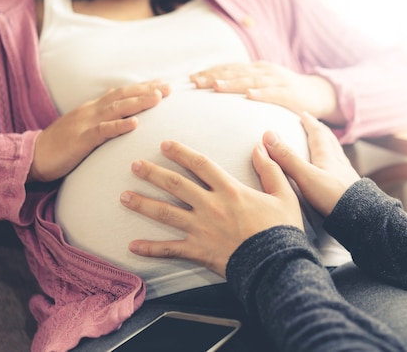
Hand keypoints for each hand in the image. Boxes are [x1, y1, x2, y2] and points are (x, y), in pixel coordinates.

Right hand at [29, 81, 170, 181]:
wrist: (34, 157)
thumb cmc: (63, 145)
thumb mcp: (87, 128)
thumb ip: (105, 120)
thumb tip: (126, 114)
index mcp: (94, 108)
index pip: (122, 93)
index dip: (143, 87)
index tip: (164, 83)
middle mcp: (92, 110)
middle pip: (123, 96)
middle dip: (147, 90)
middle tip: (169, 88)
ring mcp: (86, 123)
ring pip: (116, 109)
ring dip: (138, 102)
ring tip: (158, 97)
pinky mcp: (81, 139)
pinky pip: (103, 131)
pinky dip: (119, 126)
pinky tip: (135, 124)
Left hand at [121, 140, 303, 277]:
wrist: (276, 263)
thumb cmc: (281, 229)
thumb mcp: (283, 193)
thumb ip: (270, 168)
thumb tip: (261, 145)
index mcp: (230, 190)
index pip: (200, 164)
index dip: (181, 152)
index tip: (165, 144)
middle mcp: (210, 205)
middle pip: (176, 185)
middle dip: (153, 173)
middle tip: (135, 164)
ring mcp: (201, 228)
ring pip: (166, 213)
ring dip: (143, 203)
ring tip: (123, 196)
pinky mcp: (198, 250)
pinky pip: (169, 249)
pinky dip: (150, 248)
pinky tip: (132, 246)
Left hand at [190, 61, 345, 125]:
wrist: (319, 94)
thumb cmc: (286, 93)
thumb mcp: (264, 85)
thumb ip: (244, 86)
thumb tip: (216, 91)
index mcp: (256, 69)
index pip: (229, 68)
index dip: (210, 72)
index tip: (190, 79)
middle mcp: (265, 71)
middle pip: (235, 72)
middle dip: (214, 76)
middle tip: (194, 83)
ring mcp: (278, 81)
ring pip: (252, 80)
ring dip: (233, 82)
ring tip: (216, 86)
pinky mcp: (291, 94)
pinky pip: (274, 93)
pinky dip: (262, 93)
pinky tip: (249, 95)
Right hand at [264, 112, 360, 216]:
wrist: (360, 217)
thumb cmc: (332, 197)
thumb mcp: (305, 176)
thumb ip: (287, 158)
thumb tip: (269, 135)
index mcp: (327, 157)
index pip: (318, 134)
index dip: (310, 123)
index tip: (304, 114)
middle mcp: (339, 163)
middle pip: (330, 141)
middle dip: (321, 131)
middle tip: (315, 124)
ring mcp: (347, 176)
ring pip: (338, 154)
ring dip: (331, 145)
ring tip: (328, 143)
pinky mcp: (351, 190)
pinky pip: (343, 170)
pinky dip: (337, 164)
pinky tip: (338, 172)